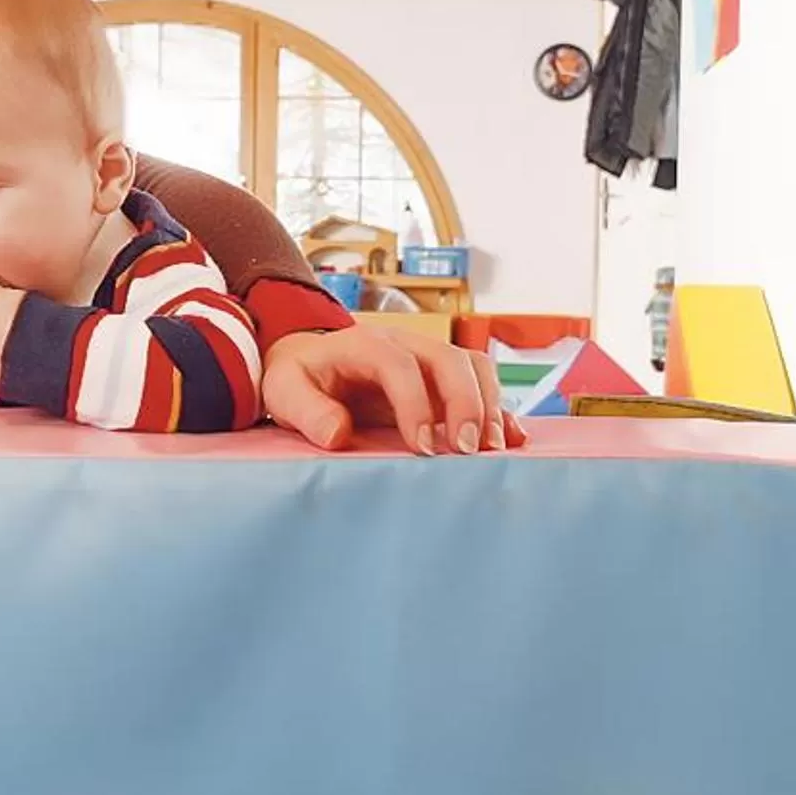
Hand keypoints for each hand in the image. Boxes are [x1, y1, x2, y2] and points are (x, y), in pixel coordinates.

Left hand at [261, 325, 523, 456]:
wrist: (309, 362)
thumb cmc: (298, 379)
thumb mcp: (285, 392)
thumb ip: (307, 411)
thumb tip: (338, 434)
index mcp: (364, 343)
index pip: (399, 366)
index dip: (416, 404)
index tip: (424, 448)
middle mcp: (404, 343)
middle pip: (449, 359)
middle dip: (466, 403)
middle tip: (469, 451)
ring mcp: (428, 357)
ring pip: (473, 367)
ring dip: (489, 405)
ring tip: (491, 449)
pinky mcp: (443, 376)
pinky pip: (481, 382)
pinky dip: (499, 409)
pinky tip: (510, 439)